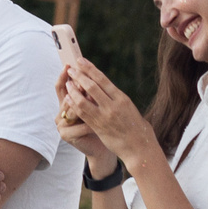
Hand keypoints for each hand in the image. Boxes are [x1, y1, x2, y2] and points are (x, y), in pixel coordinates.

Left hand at [60, 56, 157, 170]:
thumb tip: (105, 91)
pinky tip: (67, 98)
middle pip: (92, 85)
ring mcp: (105, 116)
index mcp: (122, 98)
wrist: (140, 147)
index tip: (81, 61)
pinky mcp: (98, 126)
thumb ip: (116, 100)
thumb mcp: (129, 109)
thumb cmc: (137, 128)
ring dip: (73, 89)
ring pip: (84, 99)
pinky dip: (74, 104)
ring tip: (67, 82)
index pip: (103, 79)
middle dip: (80, 75)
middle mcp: (113, 105)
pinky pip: (82, 113)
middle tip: (71, 68)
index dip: (90, 69)